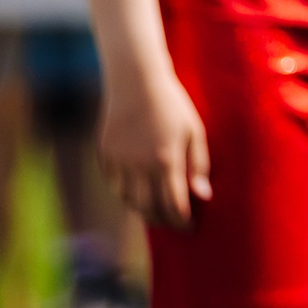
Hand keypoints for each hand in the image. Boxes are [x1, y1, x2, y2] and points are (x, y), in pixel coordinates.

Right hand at [100, 61, 209, 228]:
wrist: (136, 80)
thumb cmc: (172, 104)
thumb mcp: (195, 130)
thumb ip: (199, 165)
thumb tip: (203, 196)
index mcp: (165, 160)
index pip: (174, 204)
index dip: (182, 221)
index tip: (190, 226)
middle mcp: (139, 166)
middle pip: (148, 208)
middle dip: (162, 221)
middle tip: (173, 224)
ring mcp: (118, 161)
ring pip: (128, 200)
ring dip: (142, 210)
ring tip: (156, 212)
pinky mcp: (104, 155)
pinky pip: (114, 184)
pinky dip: (126, 194)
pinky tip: (137, 192)